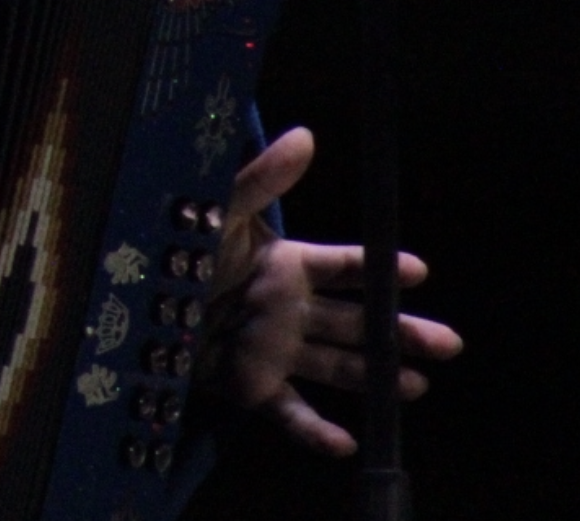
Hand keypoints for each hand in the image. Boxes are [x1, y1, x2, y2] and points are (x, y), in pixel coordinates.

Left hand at [204, 126, 464, 455]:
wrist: (130, 299)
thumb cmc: (176, 248)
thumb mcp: (218, 211)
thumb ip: (262, 178)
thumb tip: (305, 135)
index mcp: (287, 265)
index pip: (346, 266)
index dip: (381, 268)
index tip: (419, 270)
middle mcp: (289, 309)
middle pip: (358, 322)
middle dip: (402, 333)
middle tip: (449, 344)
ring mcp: (275, 350)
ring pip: (339, 367)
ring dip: (376, 377)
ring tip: (416, 387)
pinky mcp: (252, 386)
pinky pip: (291, 411)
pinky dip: (316, 432)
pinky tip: (347, 445)